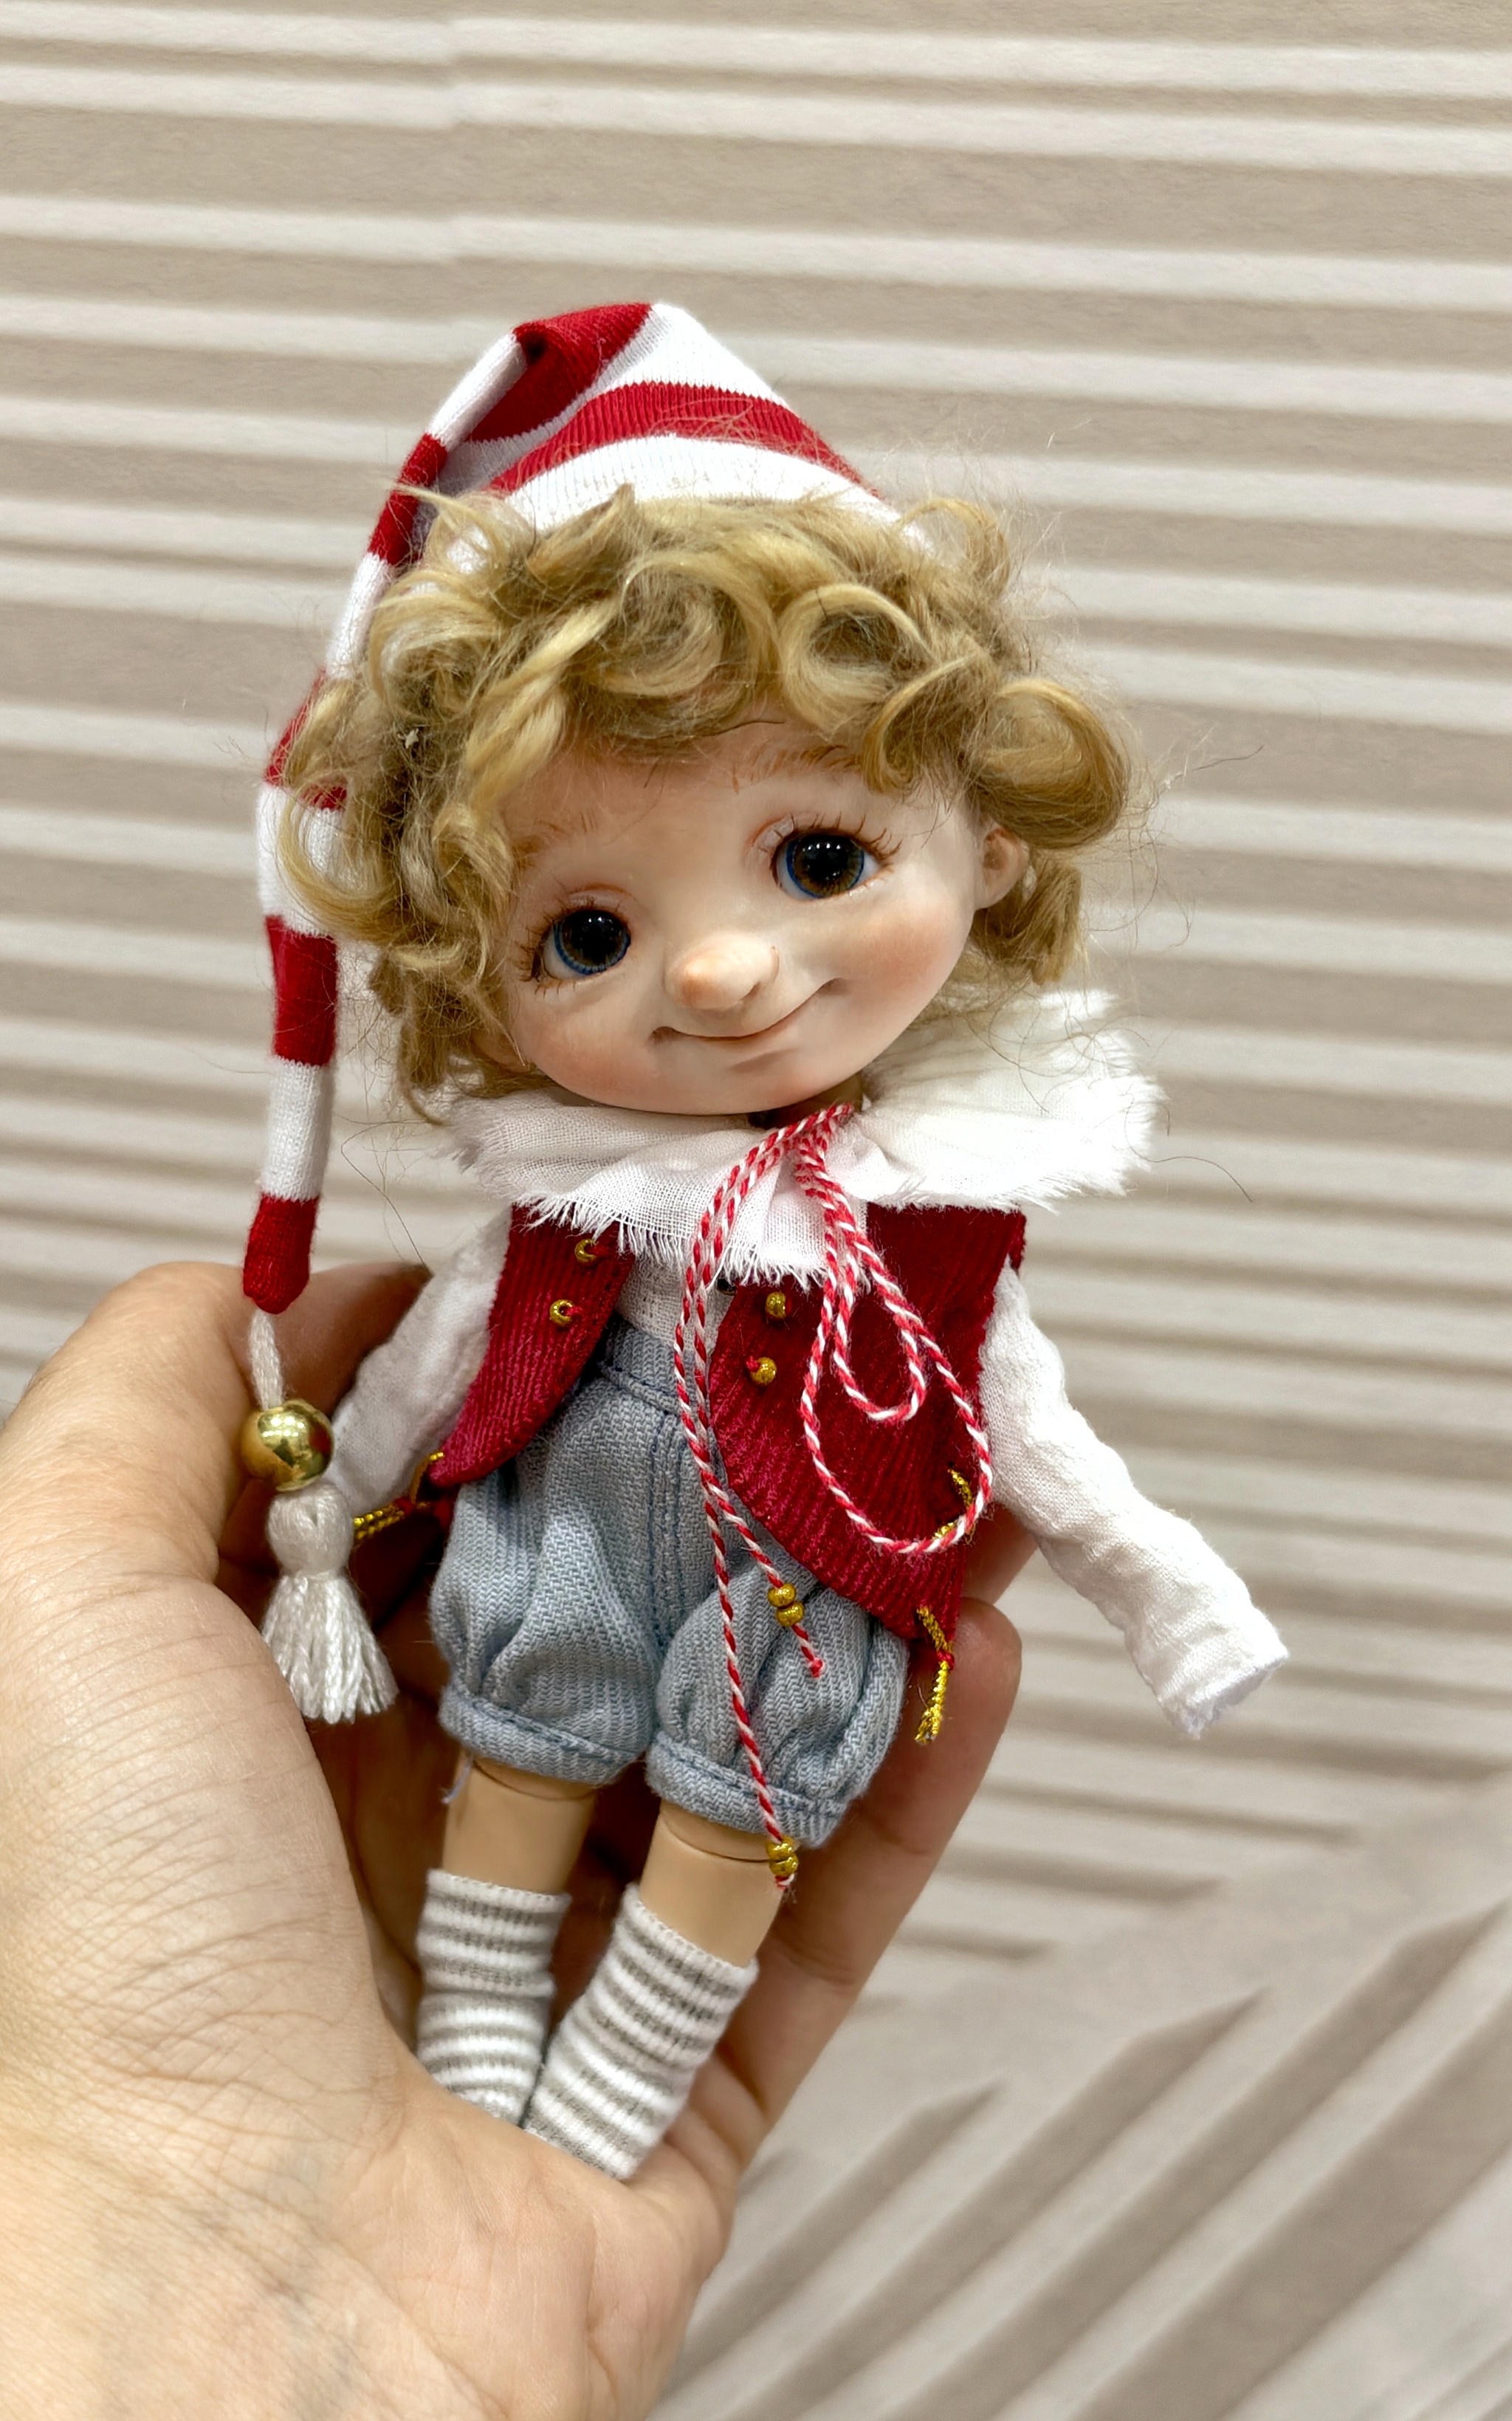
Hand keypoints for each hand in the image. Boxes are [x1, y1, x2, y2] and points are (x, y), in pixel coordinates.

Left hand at [0, 1261, 1023, 2418]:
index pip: (450, 1506)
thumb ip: (160, 1389)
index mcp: (279, 1707)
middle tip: (848, 1366)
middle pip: (614, 1617)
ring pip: (736, 1754)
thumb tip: (338, 1287)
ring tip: (964, 1485)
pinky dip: (906, 1792)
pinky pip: (811, 1919)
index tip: (673, 1284)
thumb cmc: (123, 1924)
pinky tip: (983, 1656)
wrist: (217, 2294)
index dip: (564, 1389)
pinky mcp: (669, 2088)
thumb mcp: (62, 1582)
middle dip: (732, 1491)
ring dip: (859, 1620)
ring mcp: (552, 1960)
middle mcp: (413, 1818)